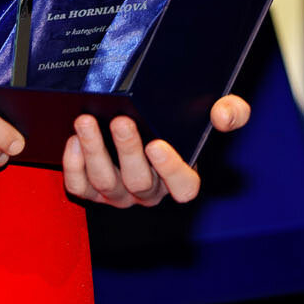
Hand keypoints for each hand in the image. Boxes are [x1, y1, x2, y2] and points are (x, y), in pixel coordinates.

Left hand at [61, 94, 251, 206]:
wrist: (142, 117)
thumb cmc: (181, 119)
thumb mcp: (215, 110)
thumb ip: (231, 111)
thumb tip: (223, 114)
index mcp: (181, 177)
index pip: (184, 188)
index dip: (171, 171)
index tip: (158, 144)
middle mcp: (150, 191)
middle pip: (139, 182)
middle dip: (127, 151)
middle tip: (119, 121)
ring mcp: (119, 194)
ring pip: (105, 184)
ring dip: (94, 152)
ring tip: (85, 121)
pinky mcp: (92, 190)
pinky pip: (80, 187)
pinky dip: (73, 165)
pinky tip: (72, 139)